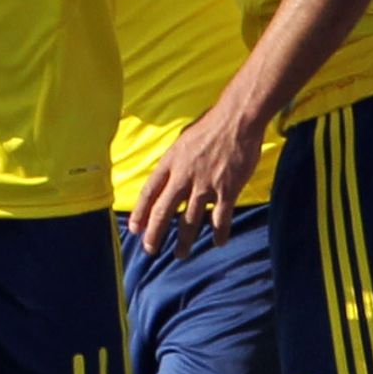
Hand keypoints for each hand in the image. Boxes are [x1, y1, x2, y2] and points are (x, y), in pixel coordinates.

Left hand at [128, 106, 265, 257]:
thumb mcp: (182, 140)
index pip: (148, 193)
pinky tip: (218, 242)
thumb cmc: (210, 126)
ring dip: (184, 241)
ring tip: (180, 254)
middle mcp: (184, 176)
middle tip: (150, 250)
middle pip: (163, 212)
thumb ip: (174, 161)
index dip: (140, 213)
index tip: (135, 229)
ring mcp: (206, 185)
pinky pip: (221, 218)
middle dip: (155, 234)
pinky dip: (219, 233)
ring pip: (190, 221)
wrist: (237, 119)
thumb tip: (166, 178)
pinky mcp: (227, 190)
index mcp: (170, 162)